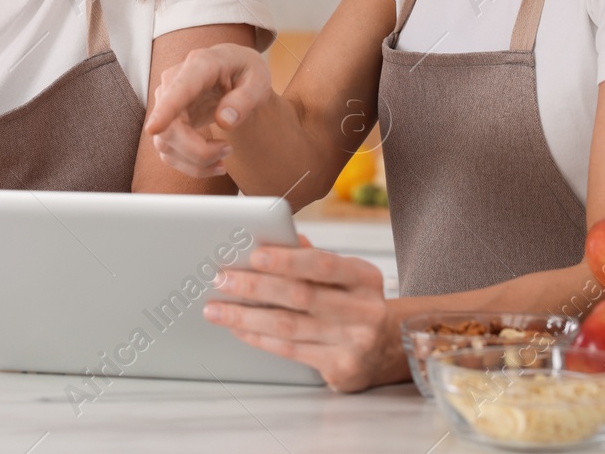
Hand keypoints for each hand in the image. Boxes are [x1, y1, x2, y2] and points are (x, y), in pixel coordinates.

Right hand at [144, 43, 271, 177]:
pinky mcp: (166, 120)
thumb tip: (224, 120)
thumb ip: (245, 98)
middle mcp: (174, 81)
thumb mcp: (259, 80)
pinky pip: (169, 151)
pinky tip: (213, 162)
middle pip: (169, 126)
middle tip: (229, 150)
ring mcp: (165, 102)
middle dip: (198, 151)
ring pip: (165, 143)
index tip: (154, 128)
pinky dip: (191, 164)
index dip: (164, 109)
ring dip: (196, 161)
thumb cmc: (245, 72)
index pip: (177, 89)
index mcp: (200, 65)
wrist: (233, 71)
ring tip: (225, 156)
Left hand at [201, 238, 402, 392]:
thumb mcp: (345, 275)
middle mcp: (364, 310)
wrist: (388, 348)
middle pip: (300, 296)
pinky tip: (238, 329)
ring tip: (216, 309)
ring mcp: (354, 342)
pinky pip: (289, 350)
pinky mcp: (340, 368)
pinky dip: (258, 338)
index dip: (287, 259)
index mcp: (365, 277)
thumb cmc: (353, 301)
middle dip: (255, 286)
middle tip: (221, 279)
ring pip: (288, 326)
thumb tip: (276, 237)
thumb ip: (312, 257)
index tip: (253, 254)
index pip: (322, 264)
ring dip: (246, 316)